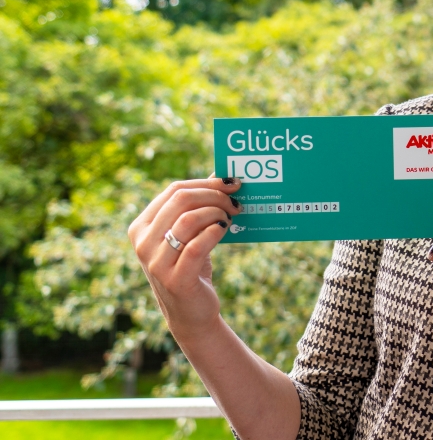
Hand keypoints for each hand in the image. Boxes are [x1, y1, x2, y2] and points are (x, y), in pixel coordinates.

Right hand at [128, 176, 242, 339]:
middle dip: (215, 195)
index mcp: (141, 226)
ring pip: (188, 220)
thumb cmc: (192, 266)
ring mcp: (155, 262)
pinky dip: (215, 232)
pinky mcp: (174, 279)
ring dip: (216, 213)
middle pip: (181, 200)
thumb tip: (220, 175)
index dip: (206, 182)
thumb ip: (198, 207)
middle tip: (236, 201)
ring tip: (231, 217)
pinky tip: (226, 229)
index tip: (231, 183)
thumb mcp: (190, 234)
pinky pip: (196, 246)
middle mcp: (142, 242)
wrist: (191, 312)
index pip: (174, 190)